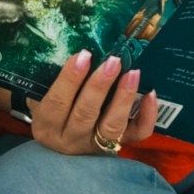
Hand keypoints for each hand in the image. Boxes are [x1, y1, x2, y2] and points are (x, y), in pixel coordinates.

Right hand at [28, 50, 157, 155]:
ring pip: (112, 126)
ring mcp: (94, 146)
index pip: (57, 103)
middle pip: (85, 114)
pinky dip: (146, 116)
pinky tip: (150, 94)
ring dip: (123, 98)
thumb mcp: (43, 95)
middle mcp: (69, 139)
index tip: (83, 54)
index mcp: (46, 125)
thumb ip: (52, 77)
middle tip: (113, 60)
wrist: (58, 143)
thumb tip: (74, 46)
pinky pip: (135, 135)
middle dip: (100, 86)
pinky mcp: (116, 147)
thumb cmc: (52, 107)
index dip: (69, 79)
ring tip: (133, 73)